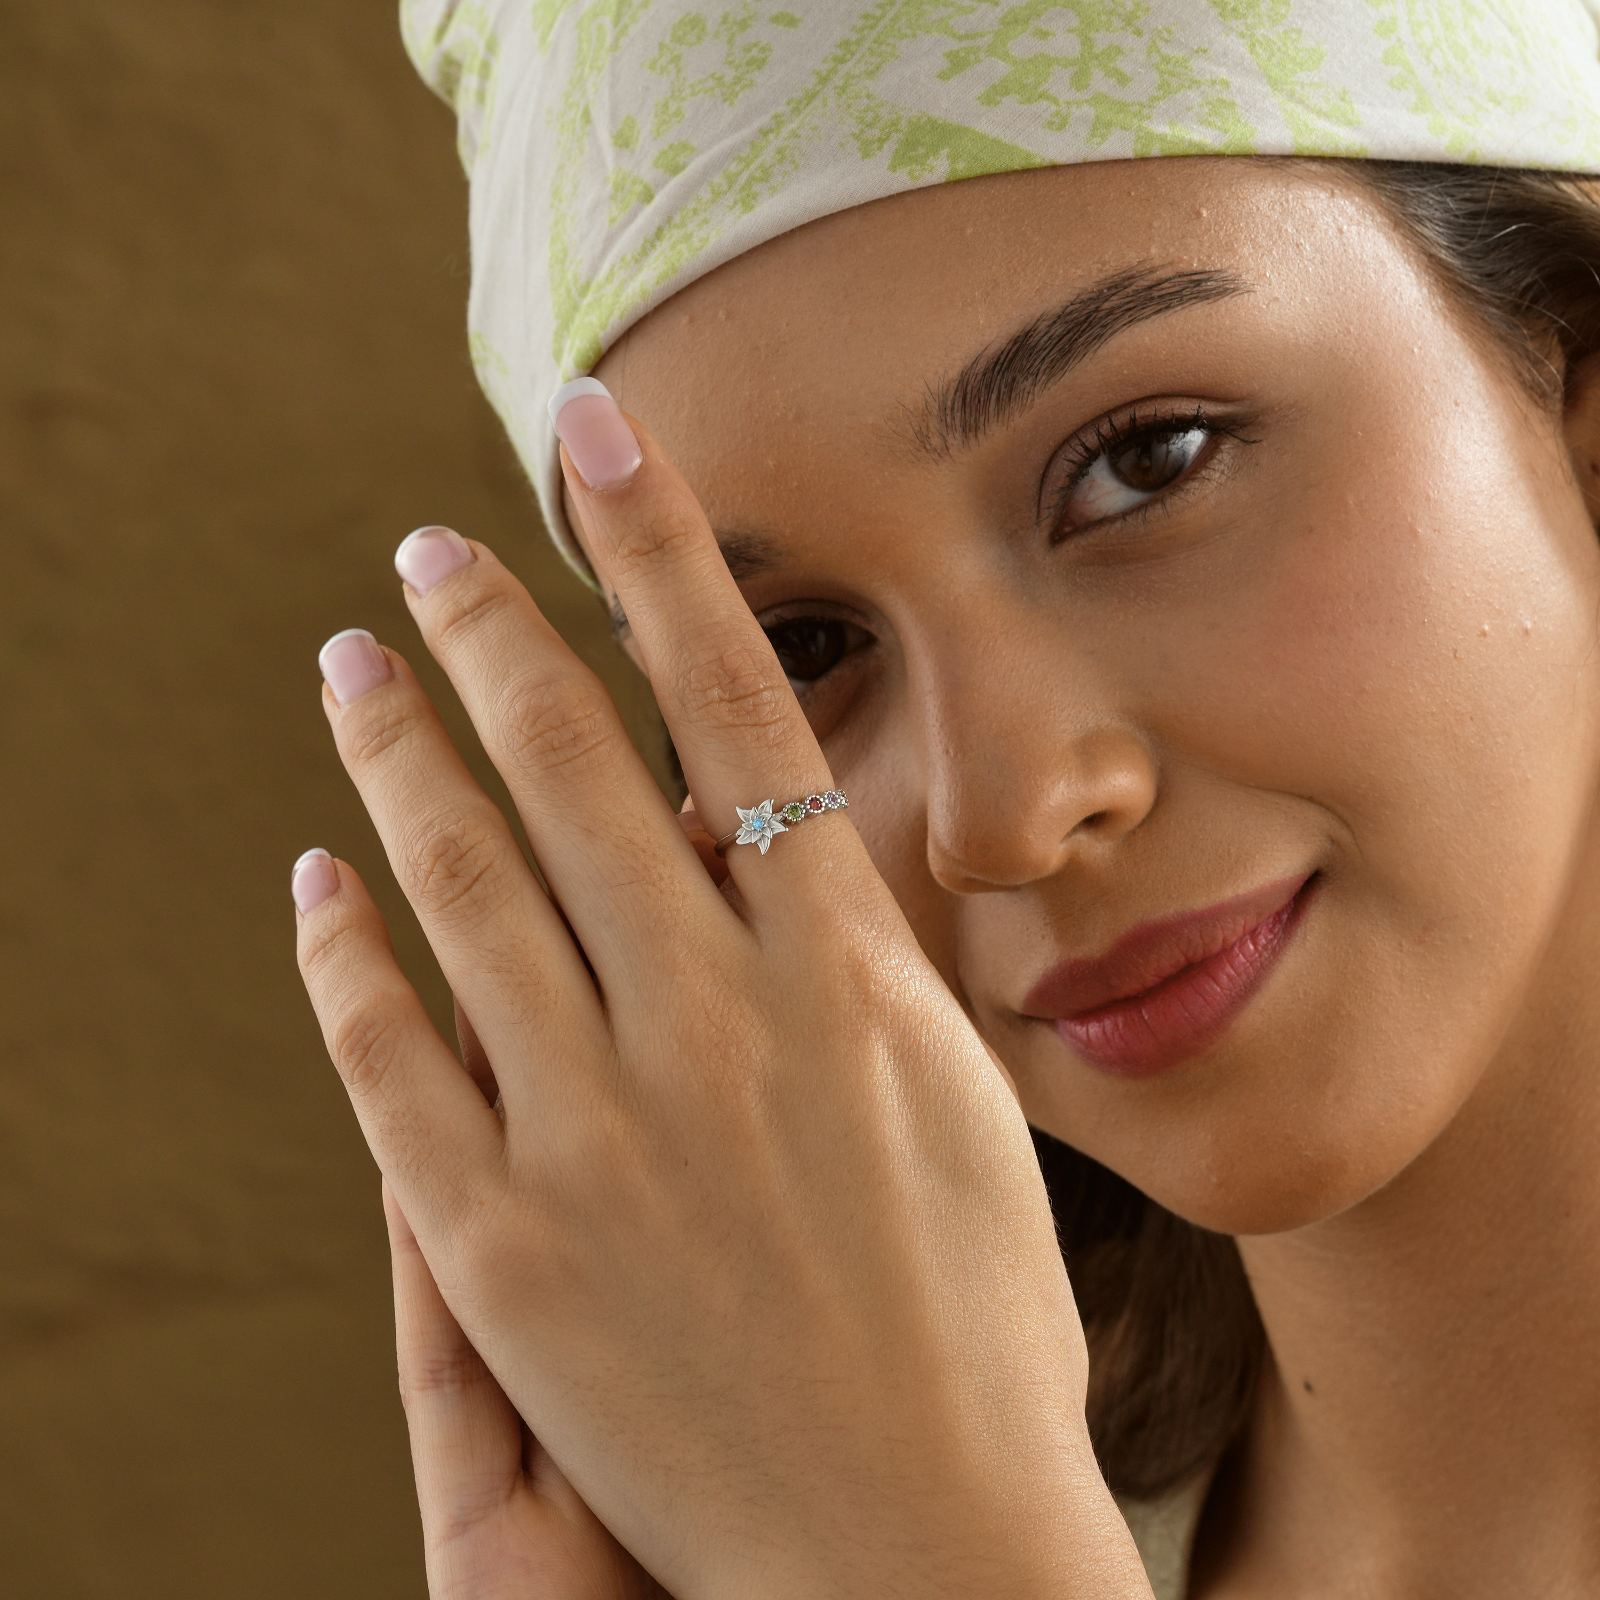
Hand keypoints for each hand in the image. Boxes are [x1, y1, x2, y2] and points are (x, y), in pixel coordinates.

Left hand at [293, 398, 1150, 1599]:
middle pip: (576, 766)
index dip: (663, 549)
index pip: (739, 699)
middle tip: (429, 552)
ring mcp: (599, 1133)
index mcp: (846, 976)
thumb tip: (771, 822)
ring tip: (353, 665)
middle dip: (497, 631)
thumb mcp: (955, 1098)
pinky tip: (312, 882)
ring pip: (465, 884)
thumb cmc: (973, 1319)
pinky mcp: (505, 1248)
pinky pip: (394, 1062)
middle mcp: (717, 1025)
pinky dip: (344, 957)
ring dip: (398, 752)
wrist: (914, 1546)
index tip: (602, 433)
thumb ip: (857, 955)